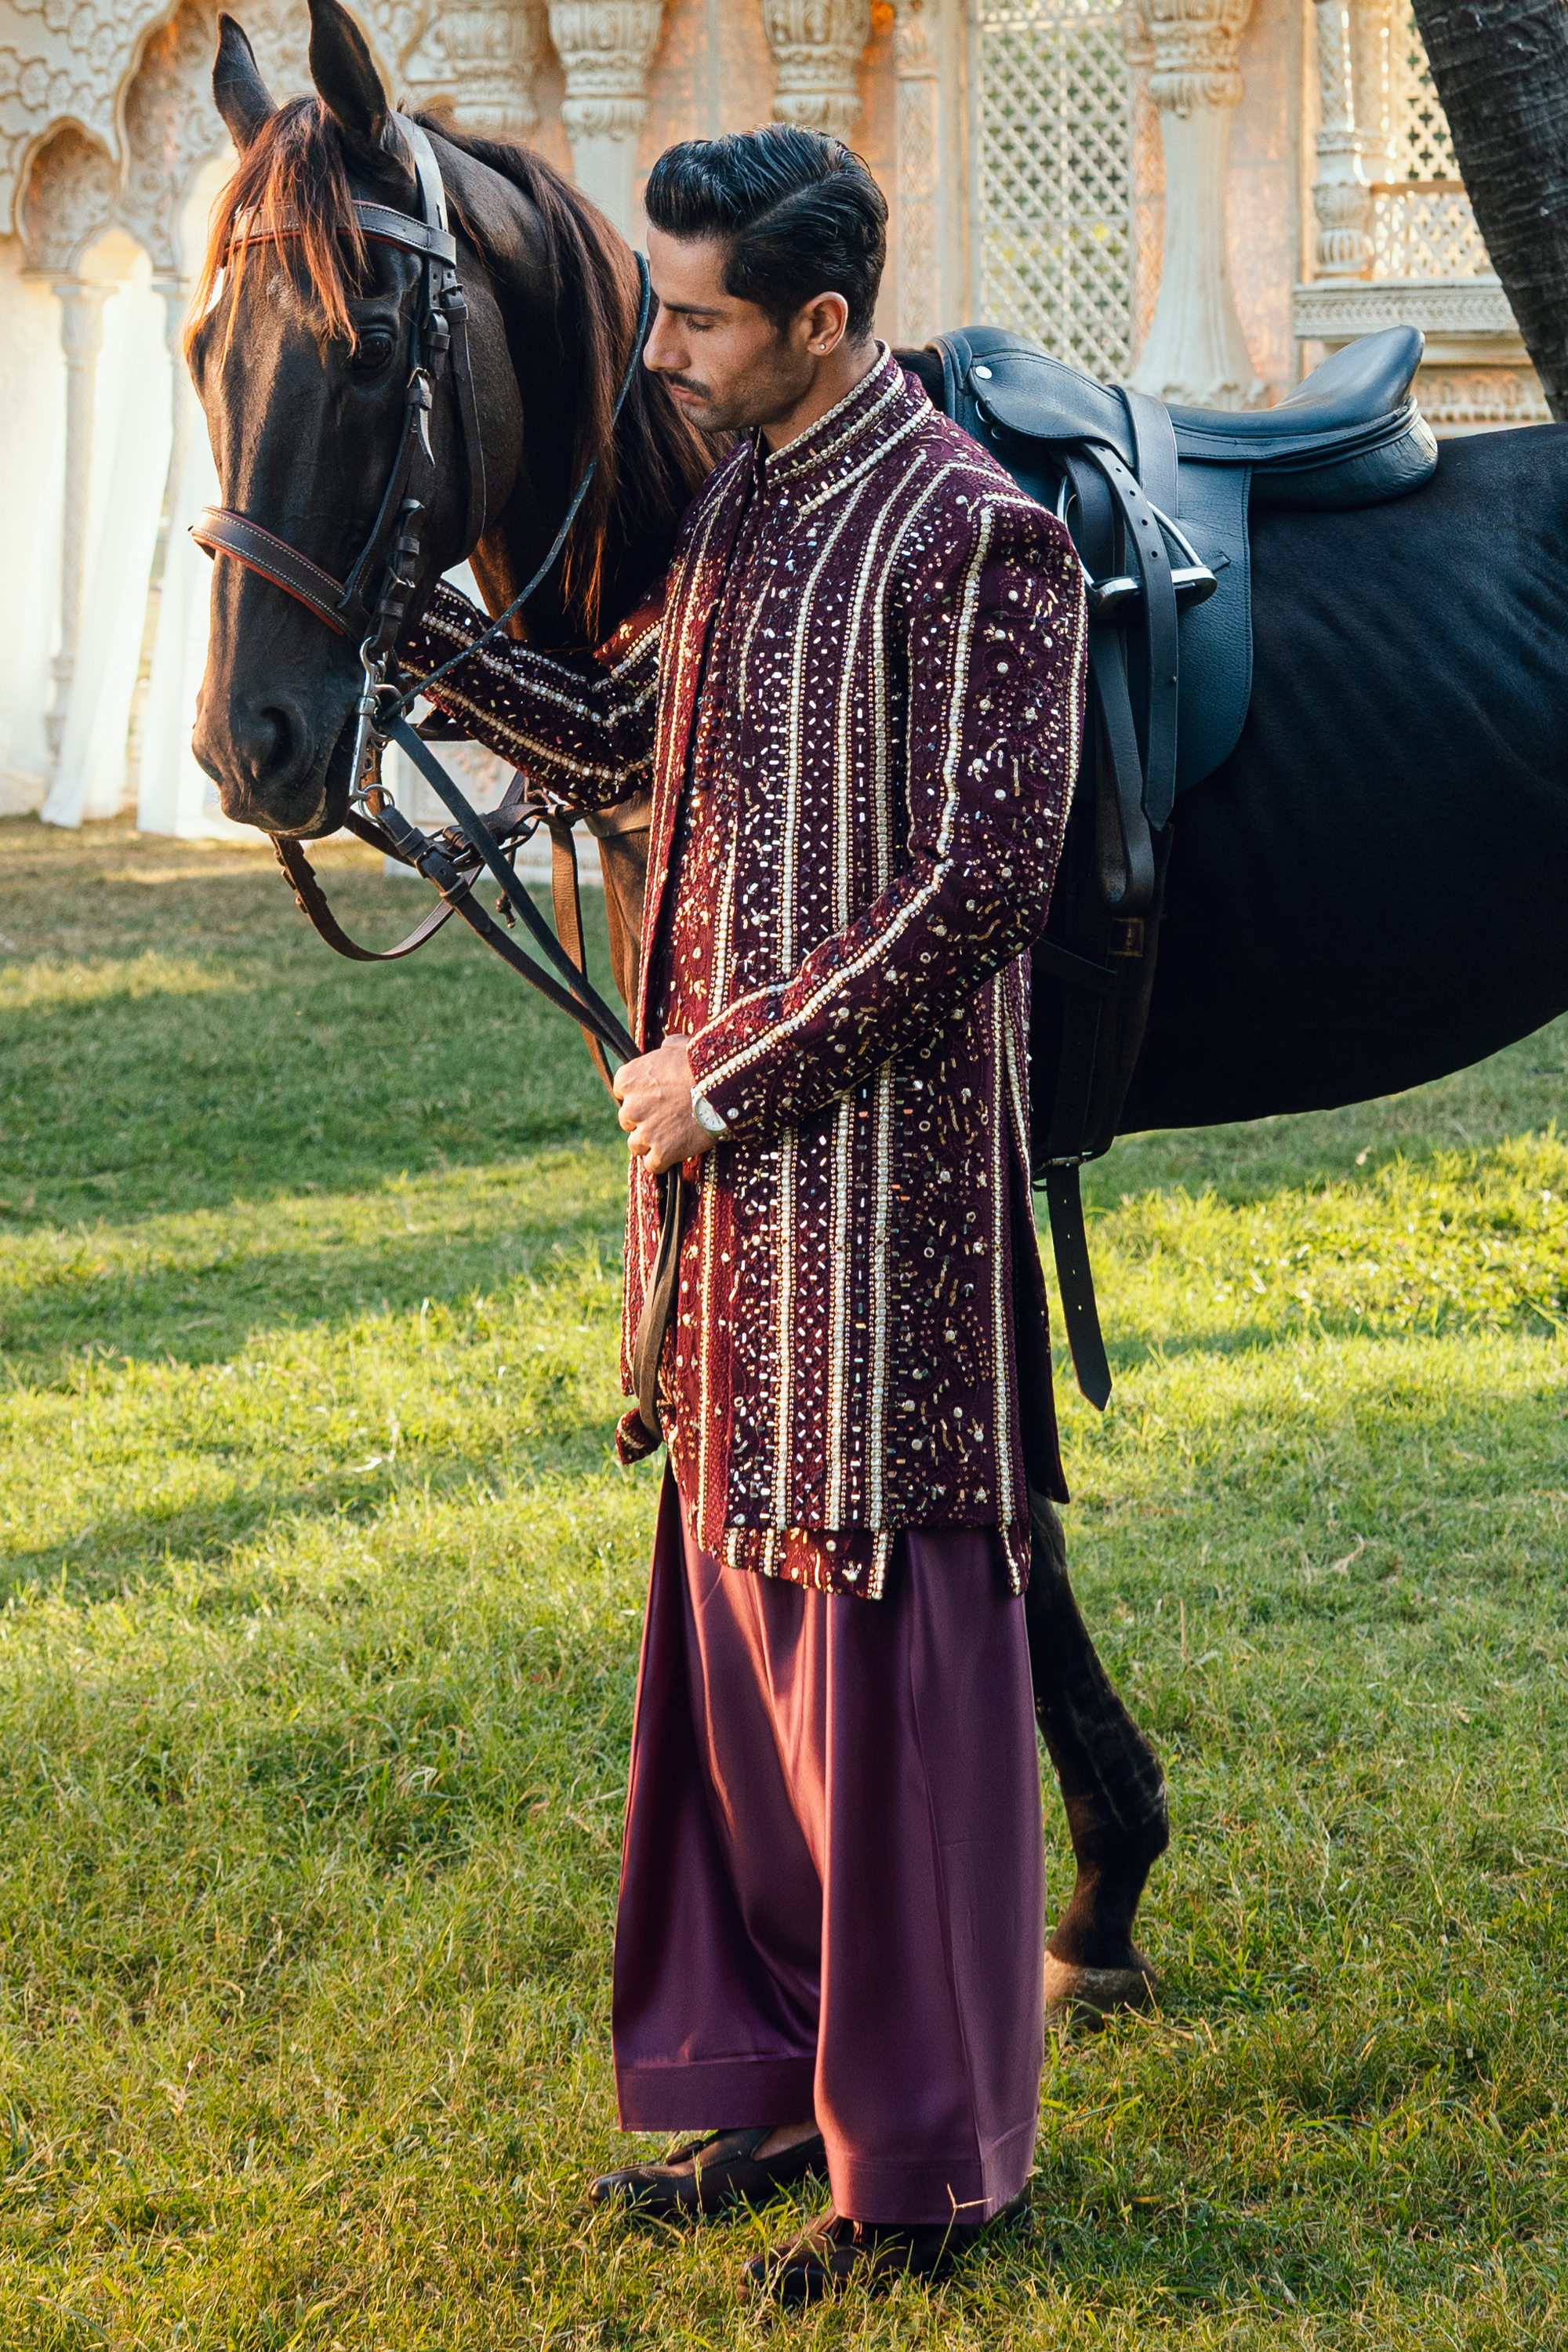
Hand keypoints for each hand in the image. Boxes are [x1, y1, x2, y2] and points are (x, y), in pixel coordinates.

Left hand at [613, 1034, 714, 1175]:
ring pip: (636, 1145)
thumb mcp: (679, 1046)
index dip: (638, 1095)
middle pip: (628, 1120)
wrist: (722, 1087)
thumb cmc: (701, 1063)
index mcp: (629, 1079)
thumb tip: (666, 1047)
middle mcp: (630, 1107)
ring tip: (672, 1137)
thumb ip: (665, 1050)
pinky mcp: (662, 1153)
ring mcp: (645, 1132)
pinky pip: (652, 1165)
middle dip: (643, 1120)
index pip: (621, 1091)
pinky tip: (675, 1154)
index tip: (654, 1096)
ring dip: (650, 1143)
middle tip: (667, 1117)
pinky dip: (662, 1162)